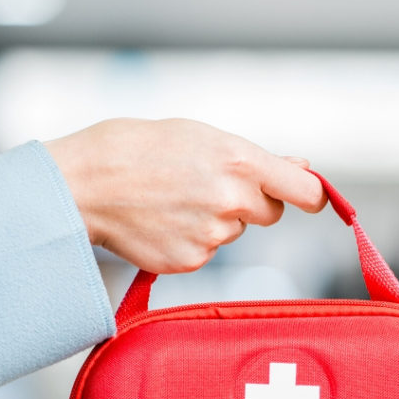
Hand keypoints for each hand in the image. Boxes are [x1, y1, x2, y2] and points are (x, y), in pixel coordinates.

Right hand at [45, 118, 326, 273]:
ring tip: (169, 201)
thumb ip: (253, 158)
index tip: (312, 199)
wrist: (86, 184)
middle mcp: (231, 201)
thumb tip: (301, 168)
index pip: (305, 191)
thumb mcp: (200, 136)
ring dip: (212, 221)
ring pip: (231, 233)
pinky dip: (188, 241)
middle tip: (204, 187)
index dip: (311, 195)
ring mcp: (210, 236)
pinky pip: (205, 253)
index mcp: (239, 161)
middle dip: (248, 204)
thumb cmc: (139, 149)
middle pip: (268, 214)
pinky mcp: (189, 262)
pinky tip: (160, 223)